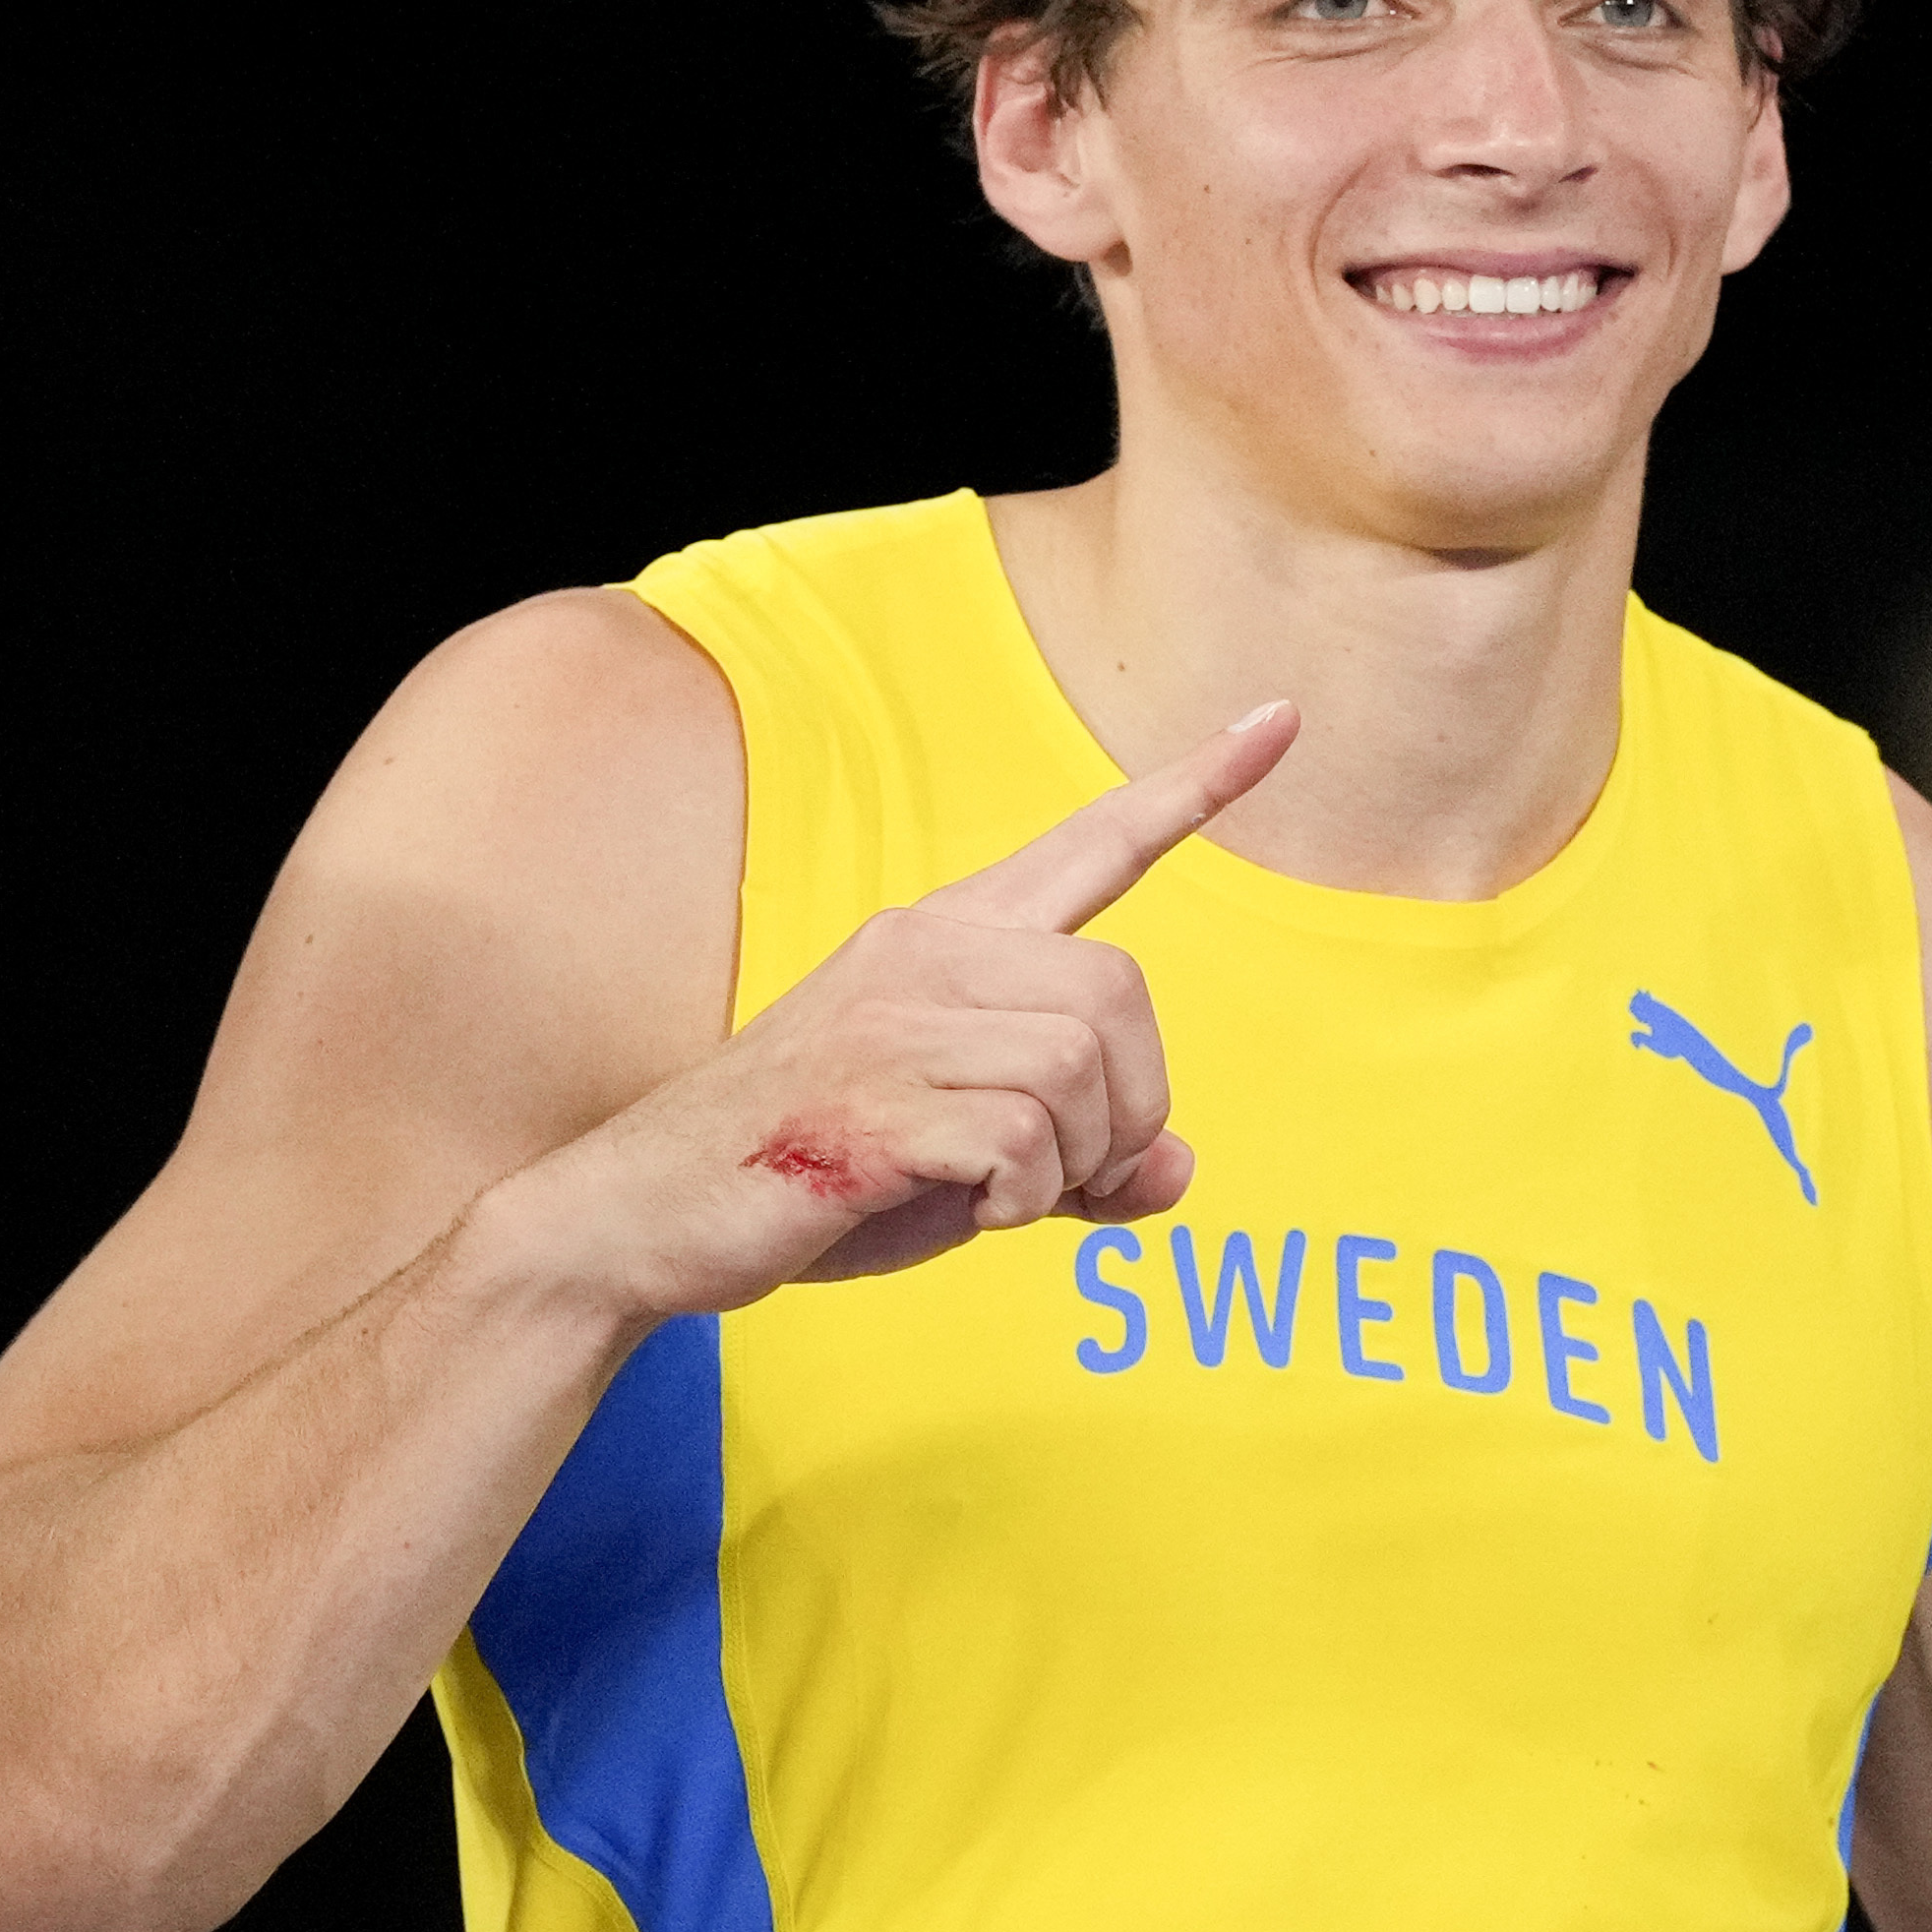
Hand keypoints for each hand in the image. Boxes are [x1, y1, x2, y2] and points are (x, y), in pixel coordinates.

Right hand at [490, 700, 1292, 1313]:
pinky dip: (1020, 1199)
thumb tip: (1177, 1171)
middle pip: (1119, 994)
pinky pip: (1021, 1141)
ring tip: (1002, 1194)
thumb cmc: (819, 1174)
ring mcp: (892, 1017)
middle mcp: (926, 952)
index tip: (1280, 719)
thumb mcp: (967, 1161)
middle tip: (1076, 1175)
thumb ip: (1076, 1157)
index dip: (1191, 788)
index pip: (1092, 843)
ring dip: (1072, 1164)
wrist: (651, 1213)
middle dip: (1133, 1106)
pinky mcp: (869, 1095)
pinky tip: (964, 1206)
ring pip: (1078, 1069)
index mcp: (949, 938)